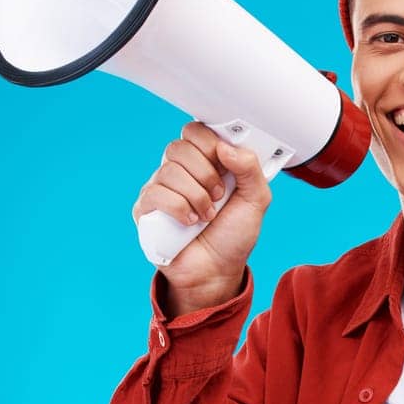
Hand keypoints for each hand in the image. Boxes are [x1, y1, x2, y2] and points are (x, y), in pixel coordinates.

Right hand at [132, 121, 272, 295]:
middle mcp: (179, 172)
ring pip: (169, 171)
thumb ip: (250, 167)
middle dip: (206, 174)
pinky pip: (156, 193)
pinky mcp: (146, 209)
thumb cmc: (233, 236)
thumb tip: (225, 147)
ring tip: (207, 216)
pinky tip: (190, 222)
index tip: (225, 167)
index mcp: (203, 162)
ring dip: (197, 197)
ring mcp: (160, 189)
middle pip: (179, 147)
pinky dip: (179, 208)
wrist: (218, 271)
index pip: (195, 131)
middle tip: (219, 197)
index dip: (210, 145)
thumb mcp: (256, 200)